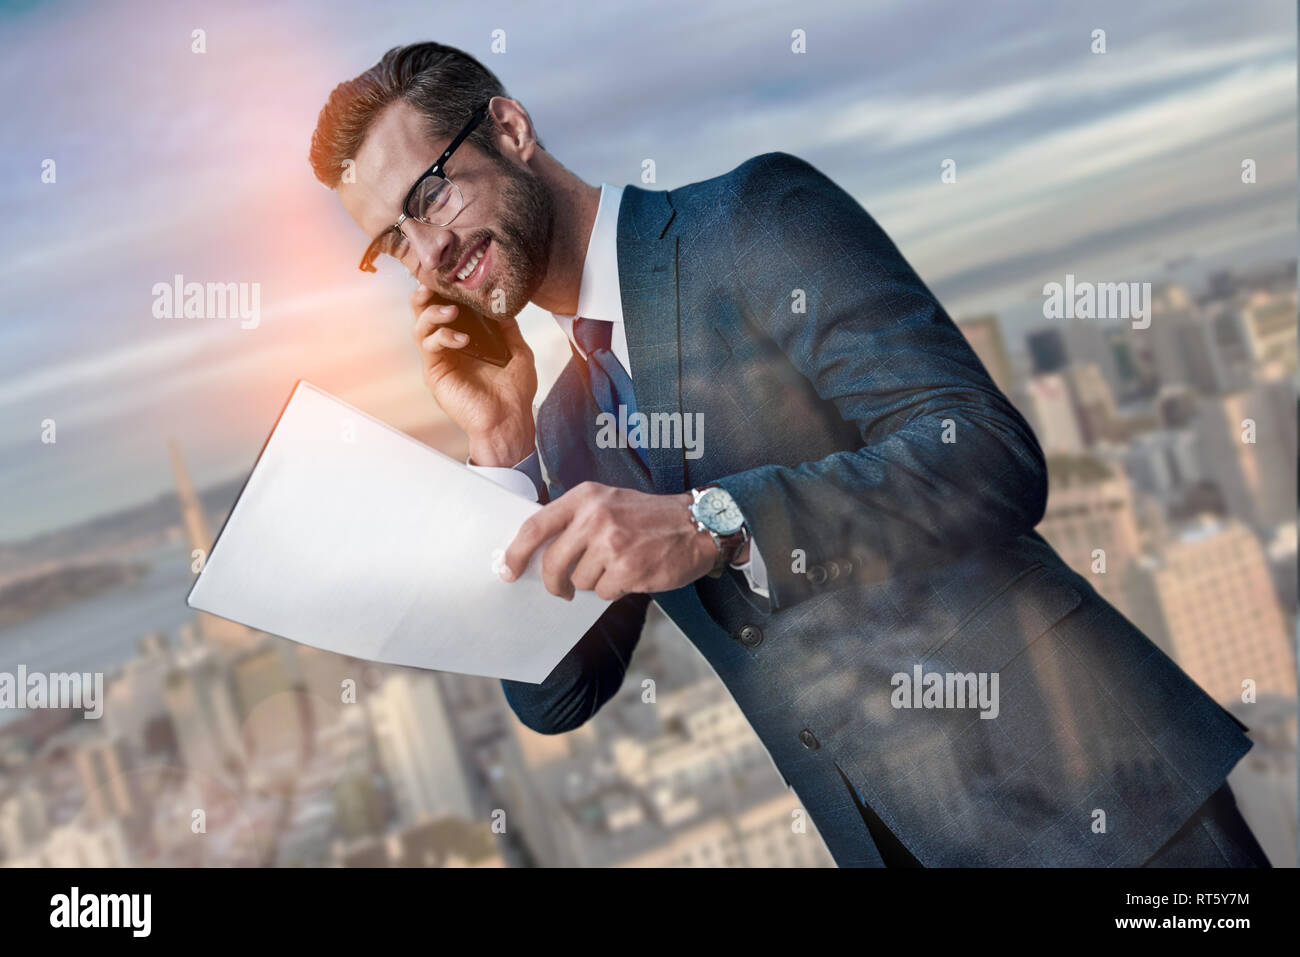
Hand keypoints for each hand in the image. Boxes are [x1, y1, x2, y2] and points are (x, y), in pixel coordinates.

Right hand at [410, 284, 536, 465]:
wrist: (509, 420)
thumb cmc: (514, 392)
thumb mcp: (518, 351)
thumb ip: (508, 328)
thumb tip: (502, 303)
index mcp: (467, 339)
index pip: (449, 308)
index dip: (445, 291)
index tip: (451, 275)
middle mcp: (450, 346)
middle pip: (426, 312)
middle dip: (426, 295)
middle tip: (432, 283)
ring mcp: (441, 359)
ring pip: (421, 326)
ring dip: (432, 313)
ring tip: (451, 310)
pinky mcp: (435, 372)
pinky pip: (429, 346)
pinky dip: (442, 336)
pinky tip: (461, 339)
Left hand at [500, 482, 718, 600]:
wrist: (696, 524)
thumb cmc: (648, 517)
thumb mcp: (607, 502)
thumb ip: (574, 520)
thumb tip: (537, 553)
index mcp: (585, 497)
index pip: (535, 526)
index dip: (515, 553)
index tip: (507, 570)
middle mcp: (595, 517)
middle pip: (552, 563)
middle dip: (553, 583)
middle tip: (562, 590)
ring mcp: (612, 544)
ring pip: (579, 581)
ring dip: (595, 582)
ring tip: (618, 566)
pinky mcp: (628, 569)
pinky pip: (603, 592)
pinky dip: (615, 589)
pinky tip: (633, 573)